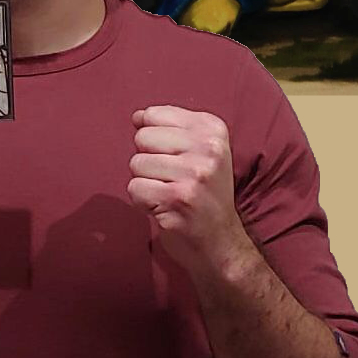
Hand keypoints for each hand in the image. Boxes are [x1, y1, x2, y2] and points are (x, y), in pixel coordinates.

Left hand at [127, 105, 252, 278]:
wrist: (222, 243)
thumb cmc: (204, 194)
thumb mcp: (201, 150)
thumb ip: (169, 128)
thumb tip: (136, 116)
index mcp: (213, 129)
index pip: (154, 115)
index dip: (155, 140)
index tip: (176, 158)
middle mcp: (208, 148)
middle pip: (142, 138)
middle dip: (149, 161)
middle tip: (173, 180)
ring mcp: (194, 174)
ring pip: (136, 163)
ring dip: (146, 183)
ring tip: (170, 194)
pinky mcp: (177, 199)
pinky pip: (135, 188)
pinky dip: (142, 202)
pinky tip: (164, 208)